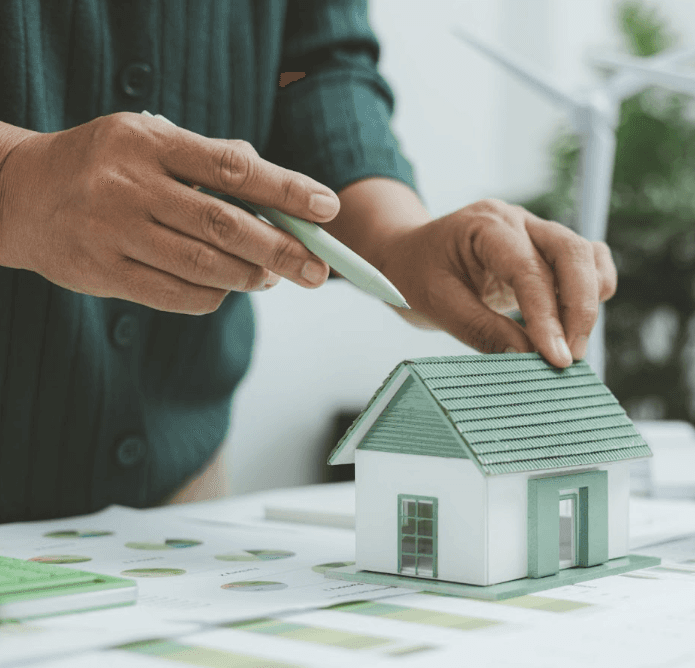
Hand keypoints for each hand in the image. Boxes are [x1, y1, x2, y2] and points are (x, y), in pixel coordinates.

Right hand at [0, 112, 339, 313]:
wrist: (17, 194)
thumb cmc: (104, 165)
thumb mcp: (149, 140)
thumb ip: (210, 158)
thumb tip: (277, 186)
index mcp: (148, 142)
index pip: (232, 168)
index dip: (286, 189)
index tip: (328, 207)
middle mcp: (129, 185)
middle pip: (224, 225)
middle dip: (282, 250)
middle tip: (318, 269)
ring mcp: (112, 231)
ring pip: (204, 266)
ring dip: (251, 277)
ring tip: (274, 276)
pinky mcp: (101, 272)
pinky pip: (176, 295)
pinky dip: (215, 296)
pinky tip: (229, 288)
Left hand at [380, 199, 617, 367]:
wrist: (410, 256)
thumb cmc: (417, 275)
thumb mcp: (437, 305)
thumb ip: (483, 330)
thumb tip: (527, 358)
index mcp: (487, 224)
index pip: (529, 270)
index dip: (547, 317)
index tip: (556, 358)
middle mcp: (519, 221)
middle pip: (572, 253)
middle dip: (578, 309)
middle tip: (569, 358)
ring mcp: (538, 232)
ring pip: (587, 256)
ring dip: (588, 303)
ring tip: (571, 346)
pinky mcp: (549, 250)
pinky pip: (589, 262)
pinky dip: (593, 291)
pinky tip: (574, 323)